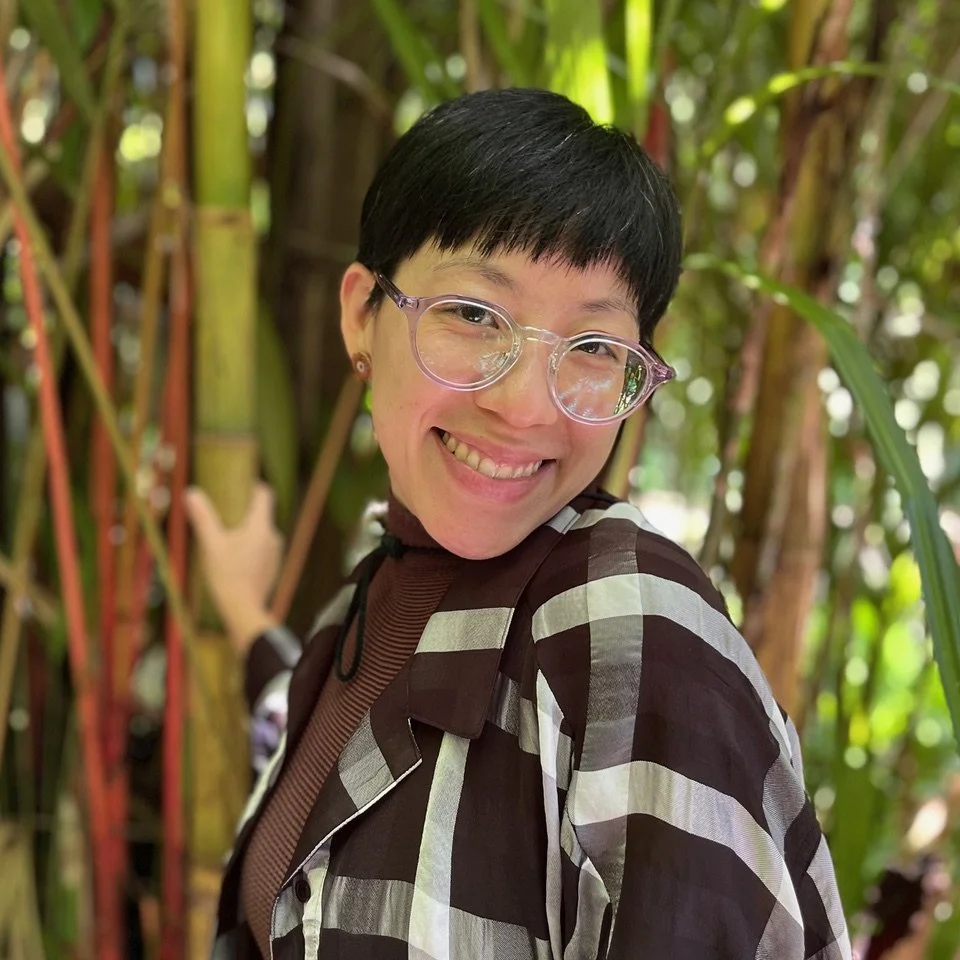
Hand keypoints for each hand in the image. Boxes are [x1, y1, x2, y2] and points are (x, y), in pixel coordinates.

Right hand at [184, 481, 282, 653]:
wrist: (243, 610)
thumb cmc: (227, 575)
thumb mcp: (210, 544)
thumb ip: (202, 517)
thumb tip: (192, 492)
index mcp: (261, 526)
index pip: (265, 494)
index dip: (253, 485)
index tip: (237, 484)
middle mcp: (274, 536)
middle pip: (262, 513)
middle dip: (243, 509)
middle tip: (222, 511)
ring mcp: (276, 553)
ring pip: (261, 532)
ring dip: (246, 530)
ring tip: (225, 535)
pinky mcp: (273, 567)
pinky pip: (262, 548)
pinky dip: (250, 546)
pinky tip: (233, 556)